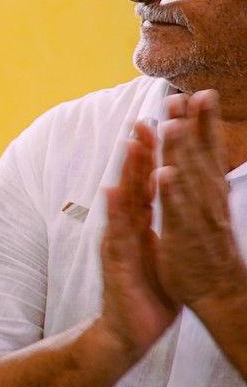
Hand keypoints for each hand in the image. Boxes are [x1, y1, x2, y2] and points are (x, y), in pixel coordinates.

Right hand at [95, 120, 179, 359]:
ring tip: (130, 145)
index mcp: (143, 224)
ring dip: (126, 173)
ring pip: (122, 202)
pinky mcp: (114, 262)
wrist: (130, 330)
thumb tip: (171, 204)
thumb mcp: (162, 251)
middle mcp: (127, 227)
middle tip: (144, 119)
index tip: (164, 123)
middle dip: (139, 152)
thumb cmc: (149, 291)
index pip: (149, 183)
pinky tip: (111, 192)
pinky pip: (115, 233)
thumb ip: (162, 225)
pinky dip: (114, 212)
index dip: (156, 154)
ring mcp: (118, 242)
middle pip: (134, 184)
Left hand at [154, 90, 246, 309]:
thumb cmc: (209, 250)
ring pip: (188, 180)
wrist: (221, 292)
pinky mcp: (185, 238)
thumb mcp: (208, 210)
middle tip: (184, 94)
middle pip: (199, 157)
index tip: (199, 94)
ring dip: (181, 151)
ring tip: (174, 123)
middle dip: (192, 126)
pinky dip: (172, 193)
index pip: (206, 152)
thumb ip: (204, 182)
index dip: (203, 124)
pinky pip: (177, 213)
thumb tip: (203, 156)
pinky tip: (165, 173)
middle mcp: (207, 200)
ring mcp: (197, 218)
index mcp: (209, 192)